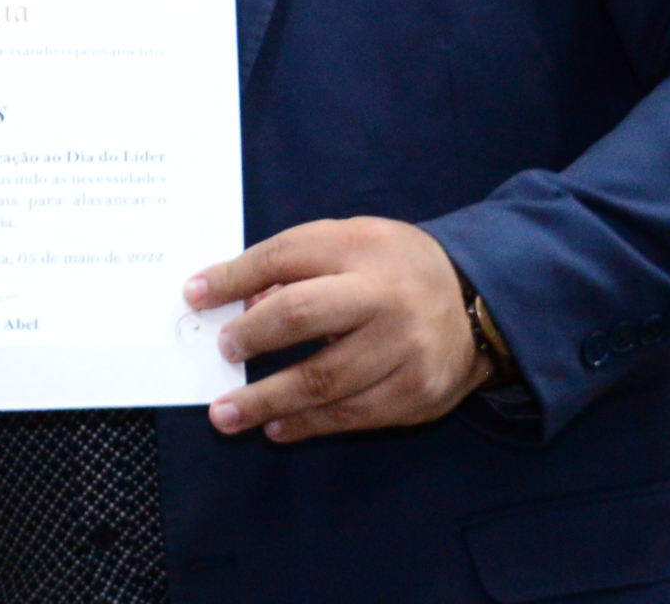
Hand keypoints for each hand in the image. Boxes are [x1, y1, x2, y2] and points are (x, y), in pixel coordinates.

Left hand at [186, 217, 491, 441]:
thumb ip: (295, 263)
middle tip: (221, 352)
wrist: (475, 302)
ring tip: (227, 414)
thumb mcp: (348, 243)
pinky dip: (308, 424)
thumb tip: (240, 301)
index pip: (285, 257)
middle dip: (252, 336)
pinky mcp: (416, 393)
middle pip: (302, 315)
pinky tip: (276, 426)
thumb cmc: (391, 269)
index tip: (194, 295)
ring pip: (323, 378)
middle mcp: (384, 296)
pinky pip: (352, 415)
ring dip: (267, 399)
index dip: (233, 277)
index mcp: (361, 247)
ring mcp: (404, 349)